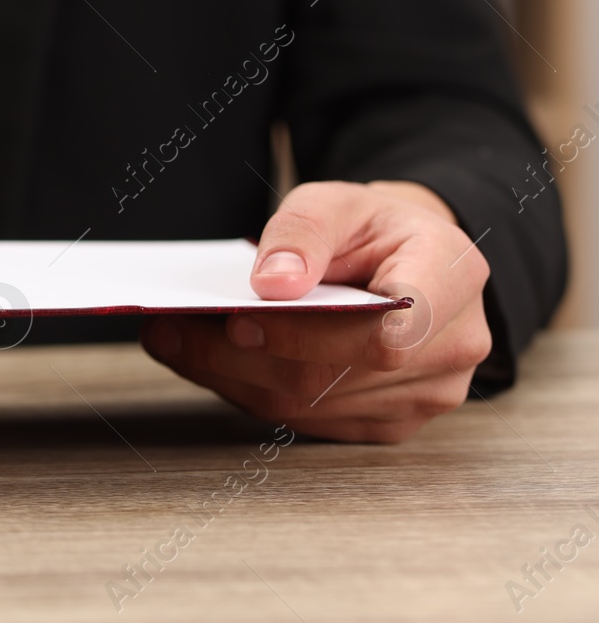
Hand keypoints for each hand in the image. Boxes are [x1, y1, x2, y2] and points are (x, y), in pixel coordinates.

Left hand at [139, 180, 492, 442]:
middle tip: (171, 329)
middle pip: (333, 376)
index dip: (309, 336)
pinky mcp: (388, 421)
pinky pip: (308, 420)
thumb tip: (272, 284)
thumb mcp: (336, 201)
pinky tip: (207, 361)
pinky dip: (248, 390)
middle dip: (240, 355)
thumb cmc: (371, 228)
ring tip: (172, 341)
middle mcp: (452, 349)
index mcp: (451, 280)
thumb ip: (303, 234)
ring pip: (311, 405)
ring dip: (231, 376)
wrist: (405, 260)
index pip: (386, 333)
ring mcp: (425, 396)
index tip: (240, 318)